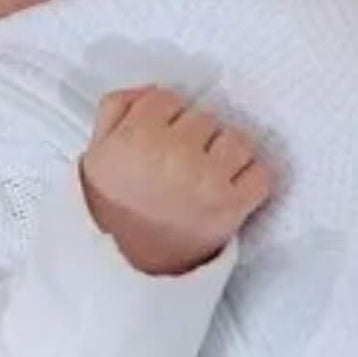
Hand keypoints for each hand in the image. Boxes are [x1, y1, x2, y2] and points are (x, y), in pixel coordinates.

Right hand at [78, 86, 273, 276]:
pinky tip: (227, 189)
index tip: (157, 140)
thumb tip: (152, 90)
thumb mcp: (96, 151)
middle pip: (204, 118)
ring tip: (204, 176)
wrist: (124, 266)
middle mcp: (175, 152)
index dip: (162, 119)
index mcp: (137, 135)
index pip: (167, 99)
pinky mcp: (233, 206)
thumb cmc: (112, 206)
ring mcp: (208, 179)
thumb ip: (117, 108)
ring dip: (224, 154)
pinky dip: (249, 180)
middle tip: (178, 164)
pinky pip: (261, 174)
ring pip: (237, 140)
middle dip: (193, 137)